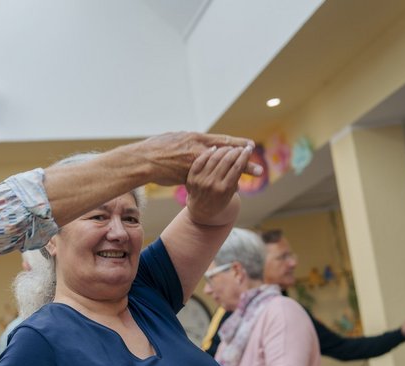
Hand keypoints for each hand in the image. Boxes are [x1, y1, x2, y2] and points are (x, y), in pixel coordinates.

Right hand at [141, 132, 260, 186]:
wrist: (145, 160)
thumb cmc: (156, 146)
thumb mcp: (176, 137)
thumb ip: (189, 139)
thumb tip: (196, 138)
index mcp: (197, 139)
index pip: (223, 140)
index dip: (238, 143)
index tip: (250, 145)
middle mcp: (199, 152)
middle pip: (227, 157)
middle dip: (244, 162)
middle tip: (259, 167)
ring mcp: (196, 166)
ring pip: (220, 171)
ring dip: (236, 175)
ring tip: (250, 180)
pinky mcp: (190, 178)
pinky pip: (209, 182)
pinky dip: (221, 184)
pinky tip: (232, 188)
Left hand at [185, 145, 252, 225]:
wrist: (201, 210)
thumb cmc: (220, 200)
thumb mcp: (231, 193)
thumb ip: (237, 179)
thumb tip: (256, 167)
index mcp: (224, 189)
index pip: (237, 167)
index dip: (244, 156)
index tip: (249, 149)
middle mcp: (212, 184)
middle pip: (226, 161)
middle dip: (236, 151)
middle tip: (240, 147)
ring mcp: (201, 180)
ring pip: (214, 158)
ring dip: (223, 149)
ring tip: (230, 147)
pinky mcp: (192, 177)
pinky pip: (200, 161)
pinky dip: (208, 153)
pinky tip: (215, 148)